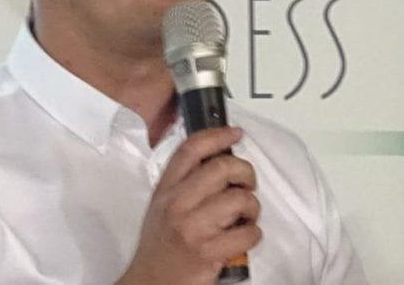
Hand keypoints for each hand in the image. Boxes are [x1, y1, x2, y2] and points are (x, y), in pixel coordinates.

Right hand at [116, 127, 261, 284]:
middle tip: (247, 184)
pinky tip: (243, 237)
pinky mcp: (208, 252)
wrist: (151, 283)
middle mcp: (177, 204)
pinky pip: (248, 233)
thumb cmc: (161, 245)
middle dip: (246, 173)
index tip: (236, 133)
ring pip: (240, 199)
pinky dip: (253, 235)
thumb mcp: (162, 206)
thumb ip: (184, 183)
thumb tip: (220, 160)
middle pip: (222, 168)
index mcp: (166, 190)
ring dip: (252, 207)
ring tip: (246, 216)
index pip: (191, 150)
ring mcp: (193, 228)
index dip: (218, 135)